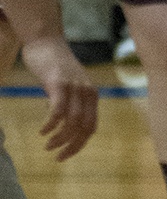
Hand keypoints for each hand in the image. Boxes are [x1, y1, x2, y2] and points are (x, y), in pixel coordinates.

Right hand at [20, 37, 97, 161]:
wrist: (47, 42)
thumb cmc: (56, 67)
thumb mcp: (69, 87)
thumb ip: (70, 103)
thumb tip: (61, 123)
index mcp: (91, 94)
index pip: (91, 126)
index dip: (79, 144)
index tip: (65, 155)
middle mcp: (87, 91)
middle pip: (84, 127)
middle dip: (71, 146)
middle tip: (55, 156)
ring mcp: (74, 86)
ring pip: (72, 122)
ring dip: (59, 139)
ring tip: (47, 145)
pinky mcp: (59, 83)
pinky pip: (58, 110)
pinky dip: (50, 125)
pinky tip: (42, 131)